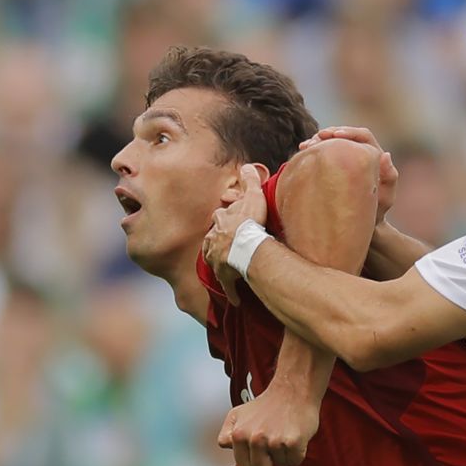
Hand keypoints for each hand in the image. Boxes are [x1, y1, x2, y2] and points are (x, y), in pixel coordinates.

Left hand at [202, 163, 267, 305]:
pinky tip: (235, 300)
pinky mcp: (223, 275)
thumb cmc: (250, 222)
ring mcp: (216, 258)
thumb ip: (250, 181)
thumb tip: (248, 166)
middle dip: (218, 243)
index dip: (225, 220)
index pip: (220, 218)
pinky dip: (231, 291)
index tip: (229, 223)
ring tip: (229, 268)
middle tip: (228, 247)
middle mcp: (214, 240)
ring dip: (220, 265)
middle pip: (213, 240)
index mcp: (221, 222)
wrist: (246, 246)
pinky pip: (226, 285)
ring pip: (215, 261)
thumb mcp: (252, 196)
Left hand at [218, 386, 320, 465]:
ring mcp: (274, 441)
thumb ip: (226, 434)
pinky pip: (295, 461)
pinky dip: (297, 453)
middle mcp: (254, 439)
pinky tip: (294, 437)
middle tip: (273, 444)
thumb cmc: (267, 404)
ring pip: (280, 465)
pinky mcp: (293, 443)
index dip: (253, 459)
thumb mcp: (237, 414)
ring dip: (284, 454)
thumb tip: (227, 447)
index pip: (244, 465)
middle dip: (268, 462)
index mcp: (239, 435)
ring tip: (283, 435)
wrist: (292, 390)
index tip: (258, 449)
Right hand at [300, 125, 397, 224]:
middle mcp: (359, 154)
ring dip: (318, 141)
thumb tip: (386, 154)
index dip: (349, 132)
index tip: (335, 135)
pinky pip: (322, 156)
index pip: (363, 136)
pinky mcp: (332, 169)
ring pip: (331, 143)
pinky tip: (301, 155)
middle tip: (315, 139)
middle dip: (329, 134)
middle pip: (344, 135)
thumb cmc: (377, 212)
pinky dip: (312, 153)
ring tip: (305, 146)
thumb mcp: (386, 199)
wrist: (364, 224)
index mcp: (373, 155)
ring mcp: (344, 161)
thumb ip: (390, 178)